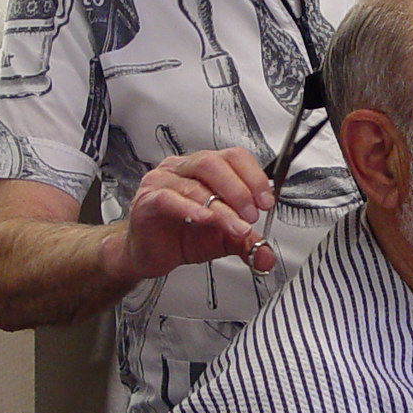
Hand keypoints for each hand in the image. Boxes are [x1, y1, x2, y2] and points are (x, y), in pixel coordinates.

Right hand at [105, 147, 277, 282]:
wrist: (149, 255)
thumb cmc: (182, 236)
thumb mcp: (222, 239)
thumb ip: (245, 242)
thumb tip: (265, 256)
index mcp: (205, 168)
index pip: (233, 157)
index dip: (253, 176)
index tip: (266, 201)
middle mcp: (183, 167)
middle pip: (214, 163)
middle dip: (239, 189)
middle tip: (251, 215)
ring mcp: (162, 181)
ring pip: (195, 183)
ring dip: (221, 206)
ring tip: (235, 226)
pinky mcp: (146, 200)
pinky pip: (169, 198)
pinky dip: (190, 208)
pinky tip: (204, 219)